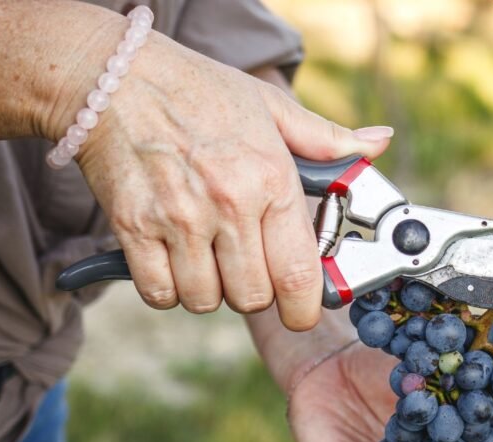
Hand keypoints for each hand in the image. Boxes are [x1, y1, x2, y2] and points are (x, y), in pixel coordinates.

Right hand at [66, 28, 392, 329]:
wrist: (114, 77)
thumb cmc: (199, 92)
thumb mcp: (272, 107)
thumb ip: (327, 138)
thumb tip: (378, 144)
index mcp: (271, 179)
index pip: (298, 274)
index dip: (304, 307)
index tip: (301, 312)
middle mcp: (230, 204)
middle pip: (253, 297)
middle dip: (254, 294)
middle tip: (246, 266)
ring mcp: (180, 219)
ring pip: (205, 300)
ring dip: (209, 290)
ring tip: (207, 256)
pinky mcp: (133, 227)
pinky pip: (159, 292)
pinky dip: (166, 288)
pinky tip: (171, 259)